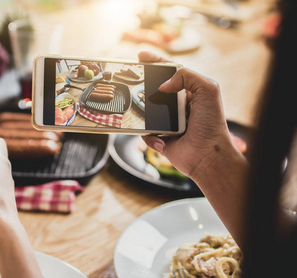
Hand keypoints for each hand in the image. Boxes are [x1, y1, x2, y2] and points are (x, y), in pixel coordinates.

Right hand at [139, 51, 234, 178]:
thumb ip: (187, 76)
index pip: (170, 72)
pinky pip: (145, 133)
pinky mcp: (160, 138)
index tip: (141, 56)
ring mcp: (167, 122)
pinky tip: (163, 141)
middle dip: (142, 88)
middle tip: (132, 84)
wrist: (207, 154)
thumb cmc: (212, 123)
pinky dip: (151, 137)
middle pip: (153, 91)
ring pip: (145, 113)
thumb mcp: (208, 89)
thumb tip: (163, 85)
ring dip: (144, 116)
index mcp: (188, 92)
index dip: (155, 62)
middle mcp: (177, 106)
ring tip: (148, 119)